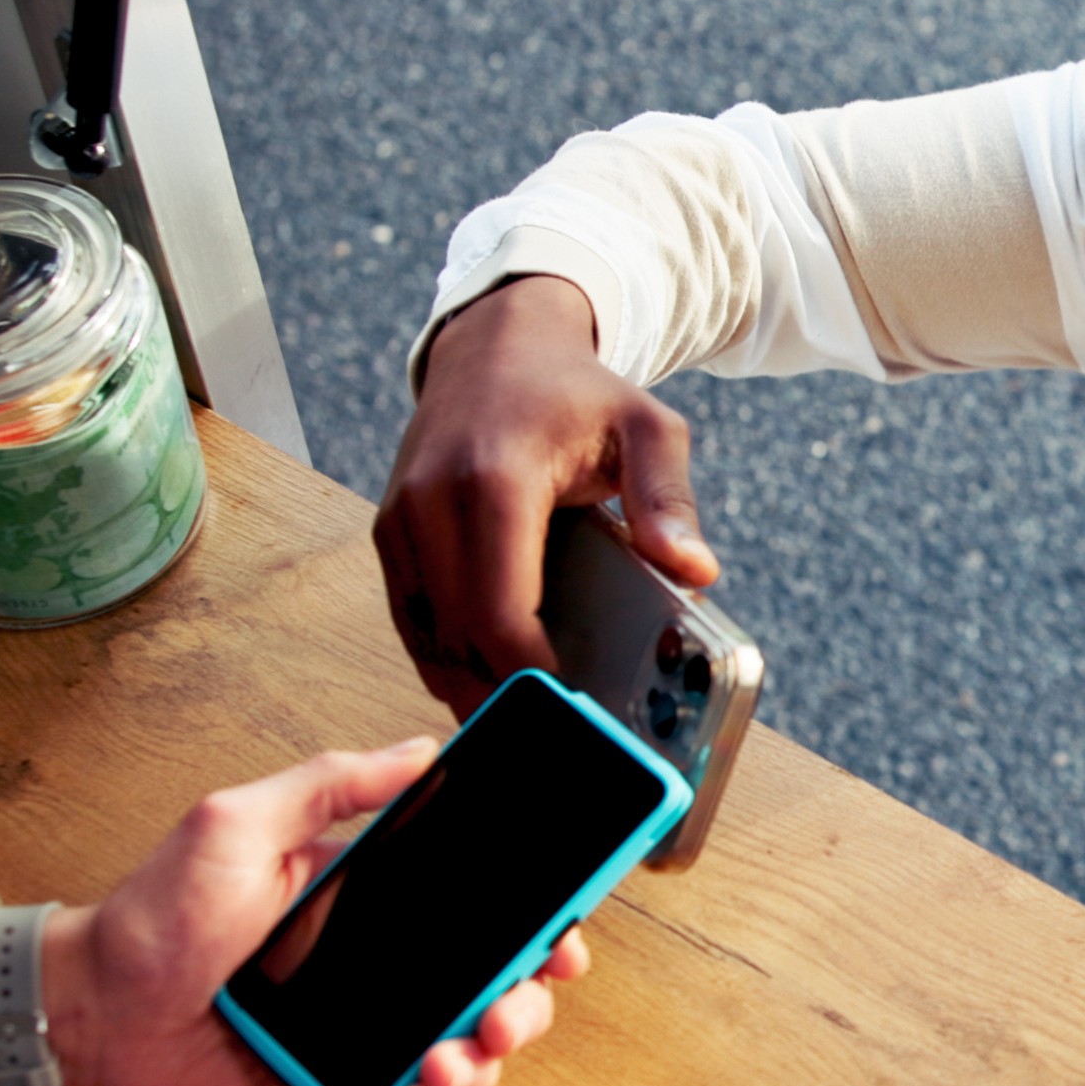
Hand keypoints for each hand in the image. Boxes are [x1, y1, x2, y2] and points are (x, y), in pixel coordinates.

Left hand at [44, 742, 590, 1085]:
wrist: (99, 1009)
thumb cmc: (156, 912)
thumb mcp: (240, 823)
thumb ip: (329, 786)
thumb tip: (420, 749)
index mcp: (377, 898)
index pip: (482, 906)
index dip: (539, 922)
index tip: (564, 936)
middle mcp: (385, 965)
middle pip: (497, 986)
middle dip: (523, 1004)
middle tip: (502, 1010)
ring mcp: (367, 1030)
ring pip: (469, 1051)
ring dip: (481, 1060)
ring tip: (446, 1061)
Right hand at [376, 275, 719, 715]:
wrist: (500, 345)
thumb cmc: (578, 393)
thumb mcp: (647, 427)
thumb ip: (668, 499)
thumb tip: (695, 571)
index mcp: (494, 481)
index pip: (499, 614)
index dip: (530, 677)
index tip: (572, 716)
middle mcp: (431, 501)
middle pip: (456, 638)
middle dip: (504, 696)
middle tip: (556, 740)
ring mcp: (400, 516)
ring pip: (424, 636)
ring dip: (468, 684)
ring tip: (527, 721)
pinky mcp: (389, 528)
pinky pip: (410, 614)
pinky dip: (443, 653)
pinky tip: (488, 679)